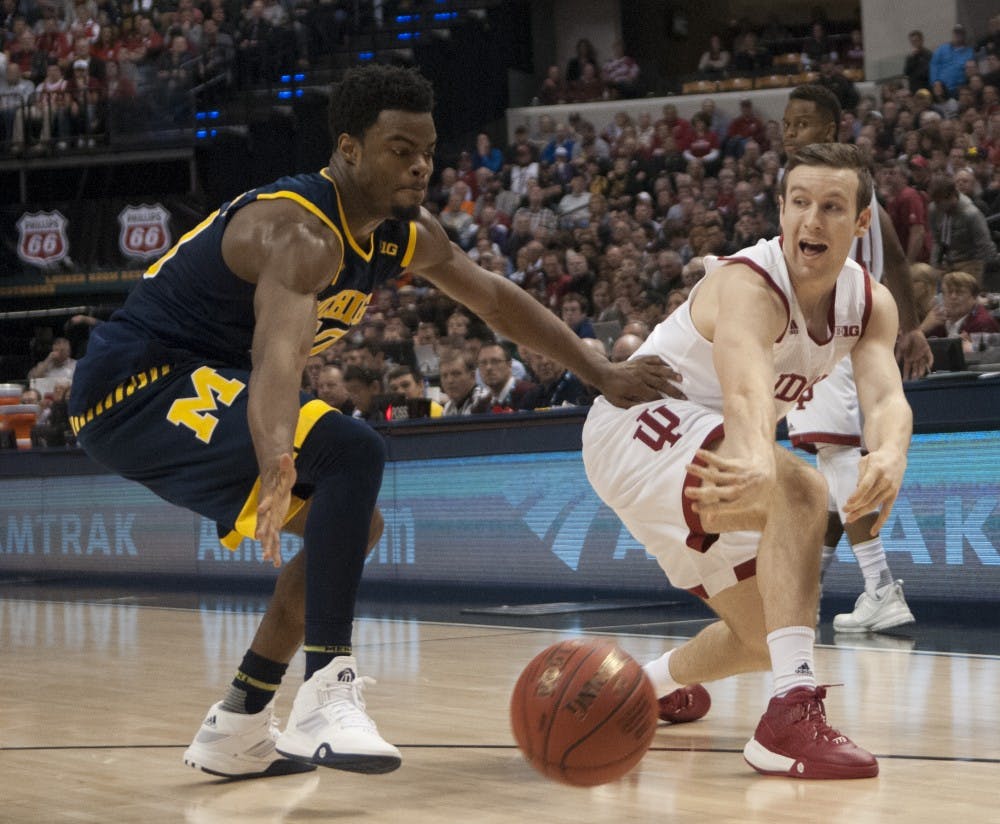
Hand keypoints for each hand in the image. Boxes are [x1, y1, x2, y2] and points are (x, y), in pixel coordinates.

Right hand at [255, 453, 295, 567]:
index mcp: (269, 499)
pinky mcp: (274, 524)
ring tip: (268, 559)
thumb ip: (286, 464)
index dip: (264, 507)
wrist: (275, 482)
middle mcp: (267, 512)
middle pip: (264, 523)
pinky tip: (276, 563)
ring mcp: (270, 520)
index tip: (261, 514)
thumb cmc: (282, 476)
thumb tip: (286, 455)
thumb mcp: (286, 469)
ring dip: (269, 547)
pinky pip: (274, 539)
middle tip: (261, 543)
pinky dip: (275, 550)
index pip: (265, 504)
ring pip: (268, 535)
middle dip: (263, 532)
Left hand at [599, 355, 683, 406]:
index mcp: (636, 386)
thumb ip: (633, 406)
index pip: (655, 395)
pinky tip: (669, 366)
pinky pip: (653, 359)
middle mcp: (641, 375)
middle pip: (661, 383)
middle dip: (674, 391)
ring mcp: (641, 366)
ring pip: (660, 369)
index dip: (665, 401)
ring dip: (671, 374)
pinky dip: (662, 362)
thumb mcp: (619, 402)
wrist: (603, 373)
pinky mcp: (639, 360)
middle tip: (684, 397)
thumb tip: (647, 409)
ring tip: (681, 378)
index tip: (675, 406)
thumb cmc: (611, 390)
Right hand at [683, 449, 770, 518]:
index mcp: (739, 503)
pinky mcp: (736, 466)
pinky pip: (720, 462)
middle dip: (702, 493)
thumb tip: (709, 520)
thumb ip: (723, 509)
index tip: (693, 506)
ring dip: (700, 471)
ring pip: (716, 475)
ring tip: (687, 467)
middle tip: (687, 492)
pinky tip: (698, 453)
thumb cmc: (749, 492)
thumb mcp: (740, 504)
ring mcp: (737, 477)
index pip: (720, 507)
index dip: (707, 508)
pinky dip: (708, 457)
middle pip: (717, 492)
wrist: (766, 474)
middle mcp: (738, 490)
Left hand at [843, 448, 905, 534]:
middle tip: (844, 511)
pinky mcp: (893, 496)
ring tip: (850, 519)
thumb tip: (857, 489)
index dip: (857, 494)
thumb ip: (861, 474)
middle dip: (855, 506)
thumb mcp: (866, 460)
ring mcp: (890, 490)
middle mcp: (885, 482)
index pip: (866, 485)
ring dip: (861, 513)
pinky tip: (872, 531)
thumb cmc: (877, 459)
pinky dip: (880, 522)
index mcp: (877, 470)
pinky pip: (887, 511)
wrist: (896, 457)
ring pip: (874, 505)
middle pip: (868, 497)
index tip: (848, 501)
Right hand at [895, 328, 932, 379]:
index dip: (906, 374)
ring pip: (922, 365)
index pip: (907, 368)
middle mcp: (915, 359)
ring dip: (921, 370)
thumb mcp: (899, 349)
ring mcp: (922, 355)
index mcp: (908, 359)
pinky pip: (930, 357)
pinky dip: (930, 362)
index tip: (905, 380)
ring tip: (920, 375)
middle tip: (913, 379)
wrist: (911, 332)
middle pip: (915, 368)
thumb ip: (898, 356)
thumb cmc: (904, 340)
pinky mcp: (927, 351)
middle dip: (914, 374)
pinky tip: (929, 366)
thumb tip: (895, 364)